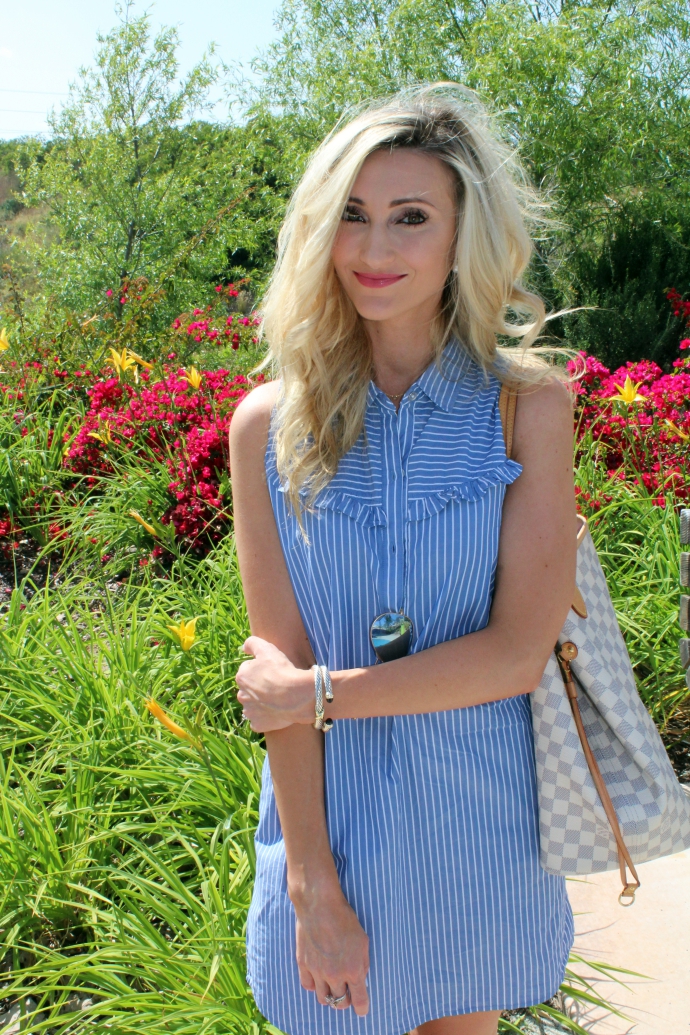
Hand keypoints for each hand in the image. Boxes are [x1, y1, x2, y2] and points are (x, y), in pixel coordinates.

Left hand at [236, 636, 313, 730]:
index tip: (273, 671)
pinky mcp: (258, 725)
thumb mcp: (267, 649)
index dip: (262, 669)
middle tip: (276, 684)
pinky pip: (259, 720)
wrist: (298, 696)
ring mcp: (249, 712)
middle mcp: (241, 695)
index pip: (249, 670)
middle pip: (249, 688)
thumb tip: (244, 648)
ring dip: (261, 702)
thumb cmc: (282, 671)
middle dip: (259, 686)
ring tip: (277, 698)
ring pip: (253, 705)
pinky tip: (276, 711)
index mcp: (241, 677)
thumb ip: (252, 643)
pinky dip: (266, 716)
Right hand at [294, 891, 369, 1014]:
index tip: (362, 1010)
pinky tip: (318, 977)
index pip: (359, 1001)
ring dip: (329, 995)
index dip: (361, 1008)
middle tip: (347, 992)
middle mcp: (335, 975)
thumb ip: (362, 963)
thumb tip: (360, 978)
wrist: (319, 905)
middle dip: (345, 1000)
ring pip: (323, 998)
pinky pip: (308, 986)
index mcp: (353, 969)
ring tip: (332, 985)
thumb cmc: (344, 919)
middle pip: (340, 1002)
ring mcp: (317, 971)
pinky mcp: (303, 965)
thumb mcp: (363, 940)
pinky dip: (314, 985)